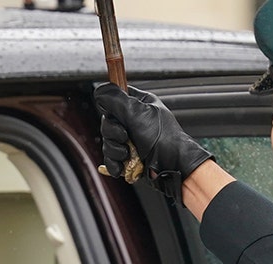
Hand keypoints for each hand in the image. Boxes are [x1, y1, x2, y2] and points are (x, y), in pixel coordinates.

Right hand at [94, 82, 212, 199]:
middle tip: (126, 137)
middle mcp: (133, 121)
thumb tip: (100, 89)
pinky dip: (114, 163)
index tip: (117, 117)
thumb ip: (116, 99)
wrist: (172, 166)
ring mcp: (130, 139)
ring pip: (107, 142)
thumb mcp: (137, 112)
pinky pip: (111, 158)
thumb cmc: (164, 138)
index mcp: (138, 104)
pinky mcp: (127, 156)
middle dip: (113, 135)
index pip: (114, 100)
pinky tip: (122, 165)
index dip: (111, 109)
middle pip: (107, 124)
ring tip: (128, 154)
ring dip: (115, 150)